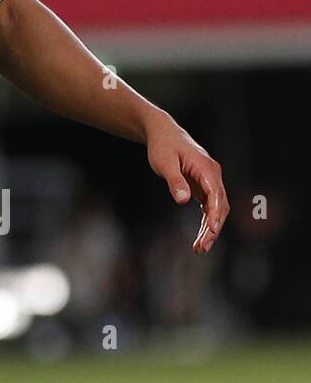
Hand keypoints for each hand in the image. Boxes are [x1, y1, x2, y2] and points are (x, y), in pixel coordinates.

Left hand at [145, 114, 228, 252]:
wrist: (163, 134)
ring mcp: (210, 181)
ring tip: (199, 248)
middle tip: (202, 247)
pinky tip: (201, 236)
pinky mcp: (204, 185)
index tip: (211, 231)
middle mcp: (213, 175)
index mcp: (206, 168)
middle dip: (212, 228)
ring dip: (210, 228)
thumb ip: (175, 181)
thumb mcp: (164, 162)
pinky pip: (209, 207)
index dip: (215, 214)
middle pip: (220, 206)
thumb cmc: (163, 146)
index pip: (215, 195)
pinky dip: (206, 221)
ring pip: (216, 209)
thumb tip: (183, 200)